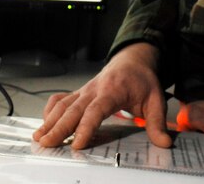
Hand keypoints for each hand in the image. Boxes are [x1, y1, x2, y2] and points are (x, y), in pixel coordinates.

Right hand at [33, 42, 172, 148]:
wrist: (132, 60)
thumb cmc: (142, 79)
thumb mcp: (155, 99)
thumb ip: (157, 122)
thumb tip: (164, 143)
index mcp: (112, 91)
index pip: (96, 110)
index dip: (85, 127)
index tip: (77, 143)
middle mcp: (94, 90)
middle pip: (73, 110)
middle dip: (58, 128)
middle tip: (47, 143)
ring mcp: (84, 90)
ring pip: (63, 105)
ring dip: (50, 121)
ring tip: (39, 137)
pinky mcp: (79, 93)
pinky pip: (60, 99)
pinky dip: (50, 110)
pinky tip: (44, 123)